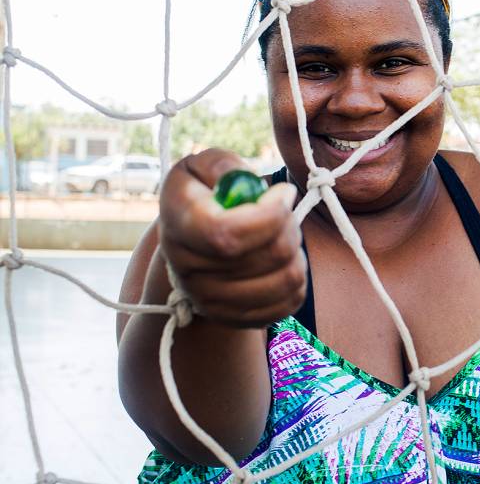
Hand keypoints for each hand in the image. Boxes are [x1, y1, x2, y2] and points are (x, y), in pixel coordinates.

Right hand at [158, 149, 306, 327]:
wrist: (190, 246)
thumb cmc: (203, 196)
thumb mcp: (203, 167)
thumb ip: (222, 165)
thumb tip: (252, 186)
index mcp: (179, 226)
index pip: (227, 235)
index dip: (269, 214)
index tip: (283, 193)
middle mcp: (189, 271)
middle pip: (270, 255)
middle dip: (289, 225)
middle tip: (283, 210)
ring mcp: (212, 302)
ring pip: (287, 278)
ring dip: (296, 250)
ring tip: (280, 235)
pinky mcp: (238, 318)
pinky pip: (290, 301)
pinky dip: (296, 276)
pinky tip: (279, 261)